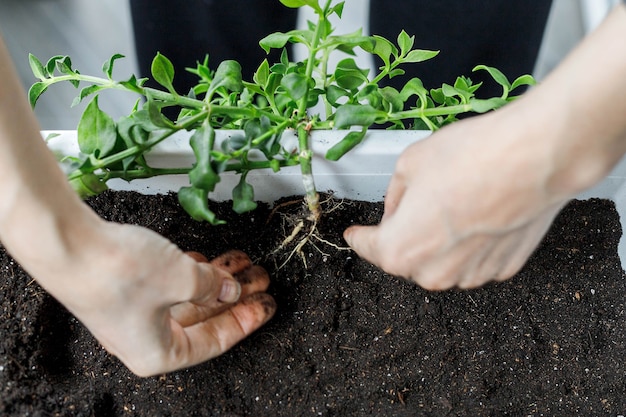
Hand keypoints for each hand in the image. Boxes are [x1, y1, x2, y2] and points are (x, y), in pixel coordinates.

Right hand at [34, 220, 274, 376]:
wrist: (66, 243)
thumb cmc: (116, 273)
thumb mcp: (182, 279)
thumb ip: (212, 286)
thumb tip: (229, 288)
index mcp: (159, 353)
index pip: (214, 341)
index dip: (245, 321)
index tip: (265, 304)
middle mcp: (145, 338)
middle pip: (203, 319)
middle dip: (234, 296)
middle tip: (259, 279)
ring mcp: (134, 312)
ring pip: (187, 298)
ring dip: (216, 280)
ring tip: (241, 263)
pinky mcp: (127, 287)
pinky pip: (171, 284)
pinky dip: (193, 272)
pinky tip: (209, 259)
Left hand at [343, 112, 566, 289]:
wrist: (535, 158)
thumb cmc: (472, 157)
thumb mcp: (410, 164)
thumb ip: (395, 196)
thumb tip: (396, 209)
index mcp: (401, 250)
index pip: (370, 248)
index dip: (360, 238)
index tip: (355, 234)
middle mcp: (434, 273)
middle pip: (407, 257)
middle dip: (404, 235)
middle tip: (417, 202)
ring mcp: (472, 275)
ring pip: (442, 261)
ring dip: (440, 240)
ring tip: (455, 201)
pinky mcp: (504, 268)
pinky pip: (474, 259)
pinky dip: (470, 242)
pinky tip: (479, 212)